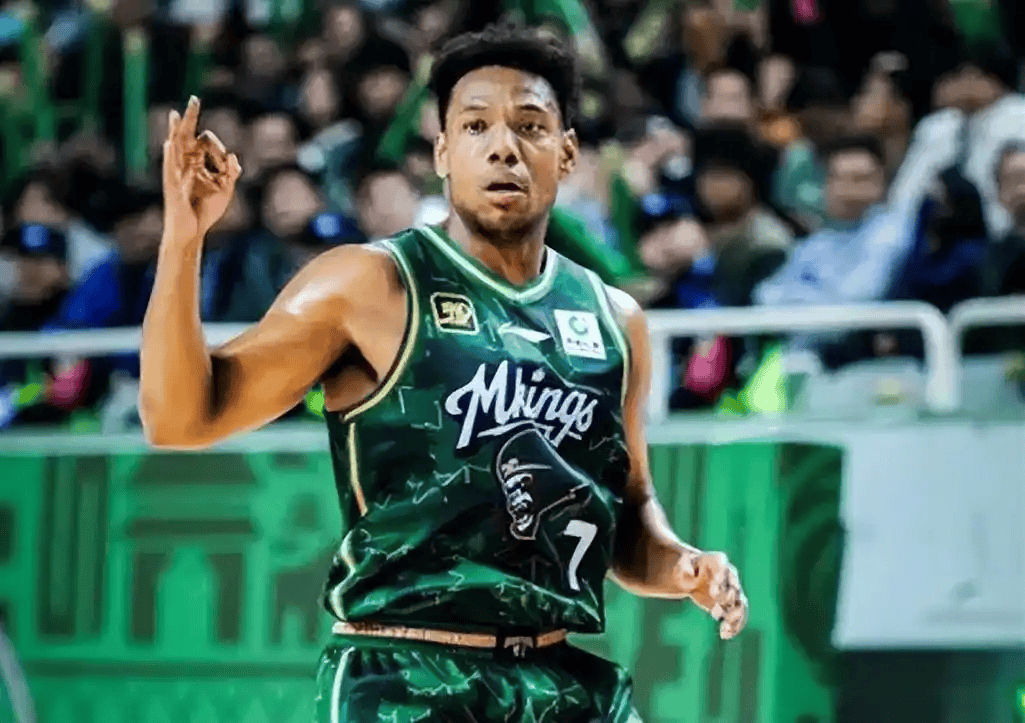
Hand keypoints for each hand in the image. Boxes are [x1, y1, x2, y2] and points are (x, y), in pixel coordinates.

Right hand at [162, 96, 241, 246]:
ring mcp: (176, 174)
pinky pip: (170, 169)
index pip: (205, 142)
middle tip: (194, 99)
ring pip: (175, 147)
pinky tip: (170, 143)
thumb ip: (231, 173)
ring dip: (175, 130)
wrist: (191, 232)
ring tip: (174, 115)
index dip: (219, 149)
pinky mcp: (172, 186)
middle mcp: (184, 164)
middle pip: (185, 135)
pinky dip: (170, 156)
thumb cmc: (205, 212)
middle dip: (189, 118)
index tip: (228, 164)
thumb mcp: (224, 190)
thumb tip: (234, 157)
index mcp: (196, 163)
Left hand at [678, 551, 747, 639]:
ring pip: (740, 605)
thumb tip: (691, 581)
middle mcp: (729, 575)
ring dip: (734, 618)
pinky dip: (734, 626)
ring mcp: (732, 590)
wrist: (691, 576)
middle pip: (734, 589)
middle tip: (714, 610)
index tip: (712, 592)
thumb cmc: (685, 568)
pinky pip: (738, 616)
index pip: (723, 570)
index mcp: (718, 561)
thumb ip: (685, 572)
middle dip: (725, 599)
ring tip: (725, 629)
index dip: (720, 581)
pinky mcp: (730, 604)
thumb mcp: (681, 568)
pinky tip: (725, 634)